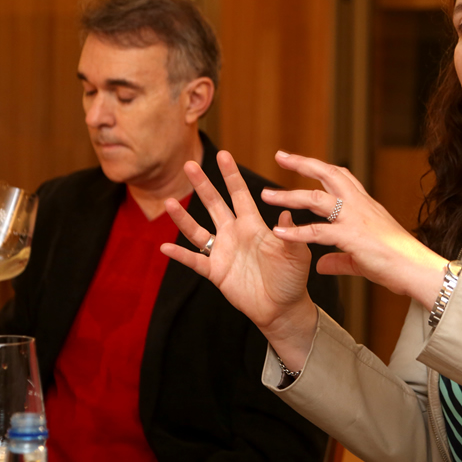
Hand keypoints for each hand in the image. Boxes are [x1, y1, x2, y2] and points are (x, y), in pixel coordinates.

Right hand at [160, 151, 317, 361]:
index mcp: (254, 225)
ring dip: (183, 218)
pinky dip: (180, 255)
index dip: (231, 175)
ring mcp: (223, 252)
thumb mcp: (296, 254)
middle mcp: (235, 233)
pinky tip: (165, 247)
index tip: (223, 154)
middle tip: (189, 165)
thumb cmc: (292, 278)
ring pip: (198, 230)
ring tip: (169, 202)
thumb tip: (285, 213)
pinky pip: (195, 261)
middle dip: (203, 185)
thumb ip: (289, 234)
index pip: (240, 194)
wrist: (283, 307)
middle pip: (215, 204)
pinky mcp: (216, 272)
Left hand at [262, 151, 445, 307]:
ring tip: (266, 195)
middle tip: (280, 156)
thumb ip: (338, 259)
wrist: (416, 269)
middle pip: (327, 174)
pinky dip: (295, 232)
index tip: (302, 161)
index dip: (321, 167)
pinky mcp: (351, 237)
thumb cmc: (397, 263)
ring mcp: (354, 219)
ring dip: (289, 196)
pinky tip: (278, 233)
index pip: (342, 176)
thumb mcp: (362, 258)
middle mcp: (359, 205)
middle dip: (303, 163)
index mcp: (365, 205)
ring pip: (316, 198)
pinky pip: (317, 232)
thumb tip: (320, 264)